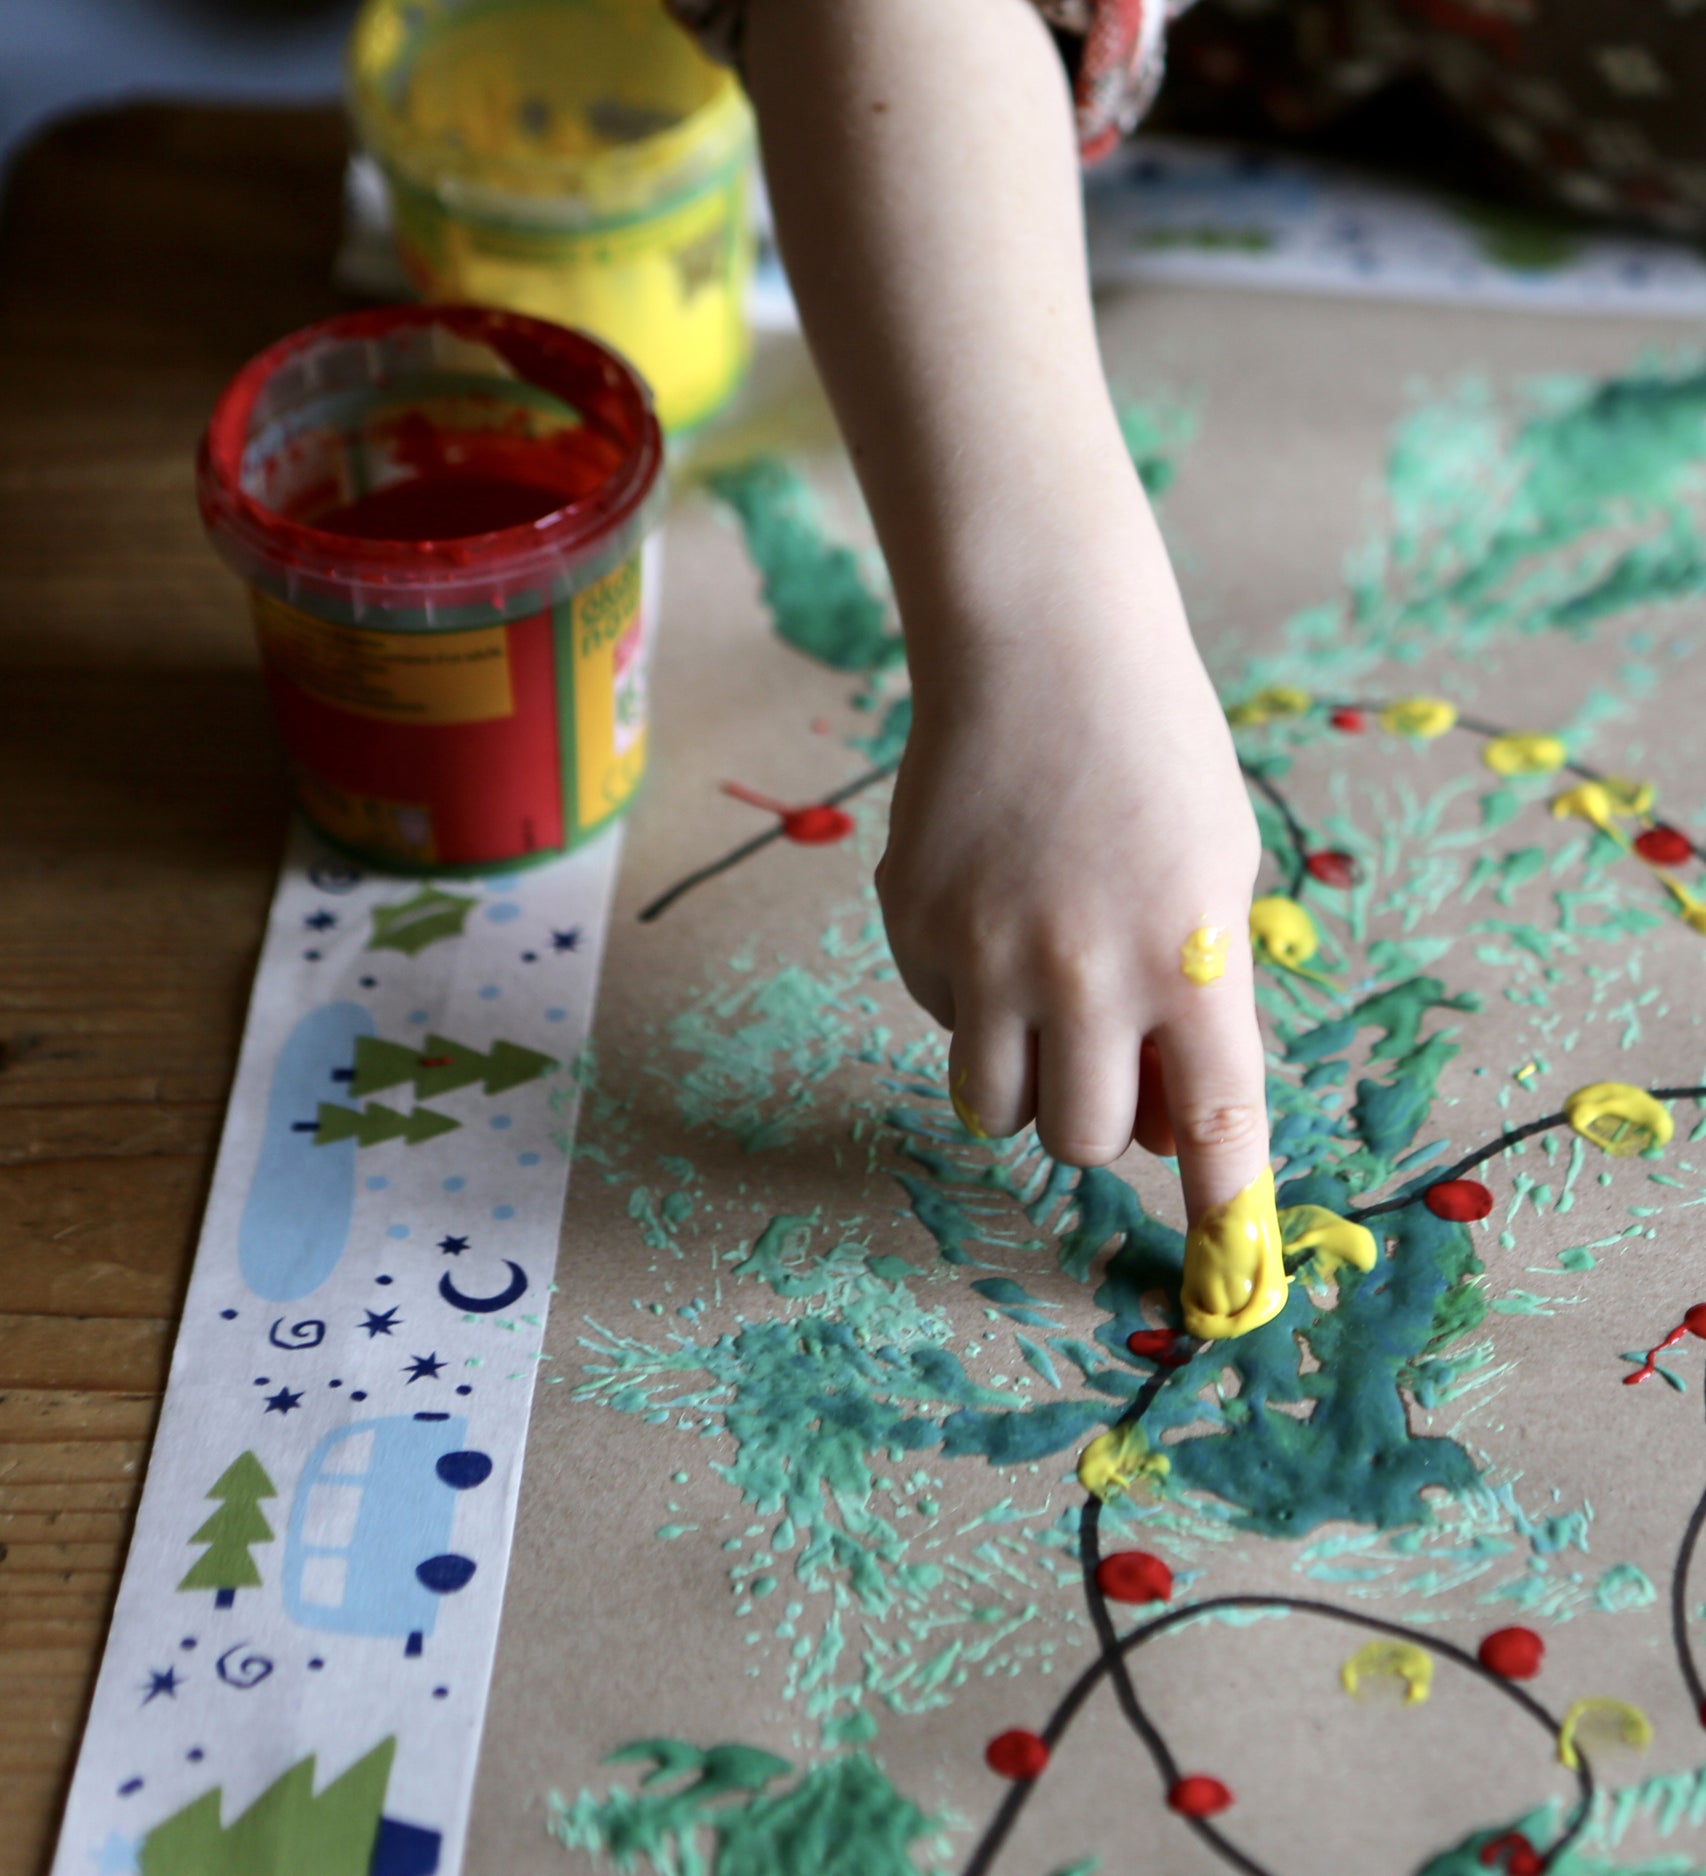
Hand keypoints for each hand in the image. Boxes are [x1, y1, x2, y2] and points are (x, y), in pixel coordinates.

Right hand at [876, 586, 1279, 1335]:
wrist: (1040, 651)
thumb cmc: (1156, 757)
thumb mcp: (1218, 874)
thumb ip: (1196, 1000)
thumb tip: (1157, 1119)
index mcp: (1189, 958)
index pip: (1214, 1127)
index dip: (1220, 1214)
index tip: (1229, 1287)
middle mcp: (1085, 973)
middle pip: (1084, 1139)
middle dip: (1099, 1122)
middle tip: (1104, 1061)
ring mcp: (986, 955)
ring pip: (994, 1108)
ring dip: (1024, 1084)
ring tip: (1036, 1003)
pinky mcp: (913, 930)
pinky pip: (943, 1019)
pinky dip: (969, 998)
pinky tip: (989, 908)